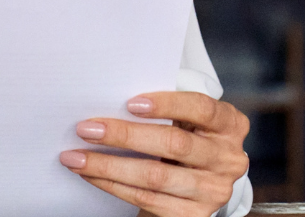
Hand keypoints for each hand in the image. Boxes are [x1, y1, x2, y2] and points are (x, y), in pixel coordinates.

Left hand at [60, 92, 249, 216]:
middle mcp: (227, 158)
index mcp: (229, 125)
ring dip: (109, 166)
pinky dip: (113, 186)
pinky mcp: (194, 215)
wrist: (195, 180)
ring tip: (76, 157)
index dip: (167, 104)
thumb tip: (108, 99)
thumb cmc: (183, 136)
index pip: (201, 108)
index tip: (130, 103)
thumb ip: (163, 108)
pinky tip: (91, 175)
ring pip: (155, 176)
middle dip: (124, 135)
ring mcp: (213, 190)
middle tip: (86, 128)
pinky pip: (147, 199)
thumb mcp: (186, 119)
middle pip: (174, 144)